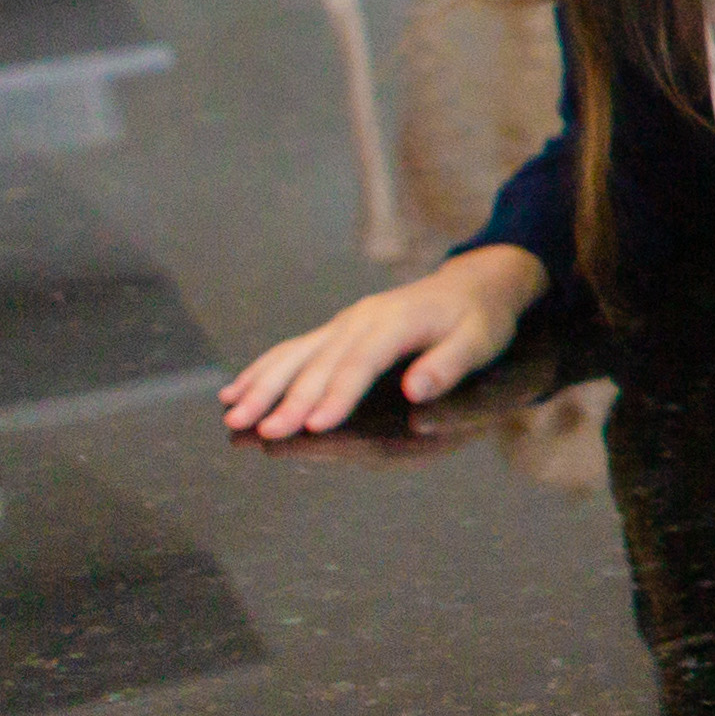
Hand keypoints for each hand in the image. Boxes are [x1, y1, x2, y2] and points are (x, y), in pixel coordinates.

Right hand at [224, 247, 546, 440]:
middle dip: (288, 400)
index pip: (360, 364)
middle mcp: (362, 320)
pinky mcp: (338, 330)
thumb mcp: (480, 341)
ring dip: (262, 385)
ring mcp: (346, 323)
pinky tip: (235, 391)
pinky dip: (262, 370)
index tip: (313, 426)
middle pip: (319, 364)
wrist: (474, 283)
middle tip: (260, 432)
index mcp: (396, 323)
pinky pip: (293, 349)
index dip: (335, 396)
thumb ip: (449, 365)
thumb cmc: (481, 318)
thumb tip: (416, 390)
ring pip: (295, 355)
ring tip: (233, 415)